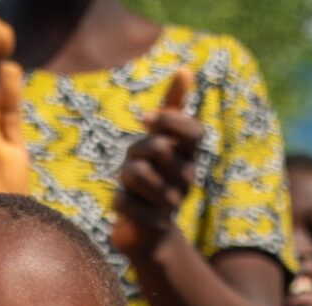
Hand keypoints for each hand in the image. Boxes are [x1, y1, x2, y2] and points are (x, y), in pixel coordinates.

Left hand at [111, 67, 196, 257]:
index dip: (167, 120)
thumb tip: (185, 68)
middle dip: (134, 151)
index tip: (145, 119)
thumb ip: (172, 107)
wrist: (149, 232)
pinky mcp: (154, 224)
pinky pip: (123, 201)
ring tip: (133, 188)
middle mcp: (188, 178)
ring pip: (136, 173)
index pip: (192, 129)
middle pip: (155, 147)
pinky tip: (128, 208)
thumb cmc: (152, 177)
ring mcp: (173, 202)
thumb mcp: (160, 141)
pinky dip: (118, 201)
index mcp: (192, 156)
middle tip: (135, 165)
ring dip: (124, 177)